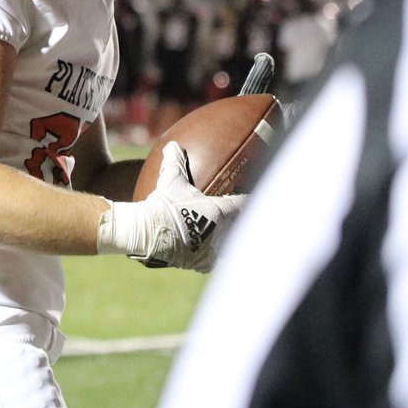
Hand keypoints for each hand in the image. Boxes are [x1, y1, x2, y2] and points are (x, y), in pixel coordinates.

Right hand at [99, 141, 244, 271]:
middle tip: (252, 220)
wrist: (151, 233)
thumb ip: (175, 162)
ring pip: (232, 247)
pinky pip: (215, 261)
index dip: (250, 201)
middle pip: (243, 228)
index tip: (256, 197)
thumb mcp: (170, 180)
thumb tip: (173, 145)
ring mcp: (213, 249)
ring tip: (238, 243)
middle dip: (249, 223)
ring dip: (235, 243)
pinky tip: (216, 258)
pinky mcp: (202, 263)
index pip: (243, 204)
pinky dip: (217, 258)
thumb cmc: (164, 205)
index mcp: (220, 211)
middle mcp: (222, 231)